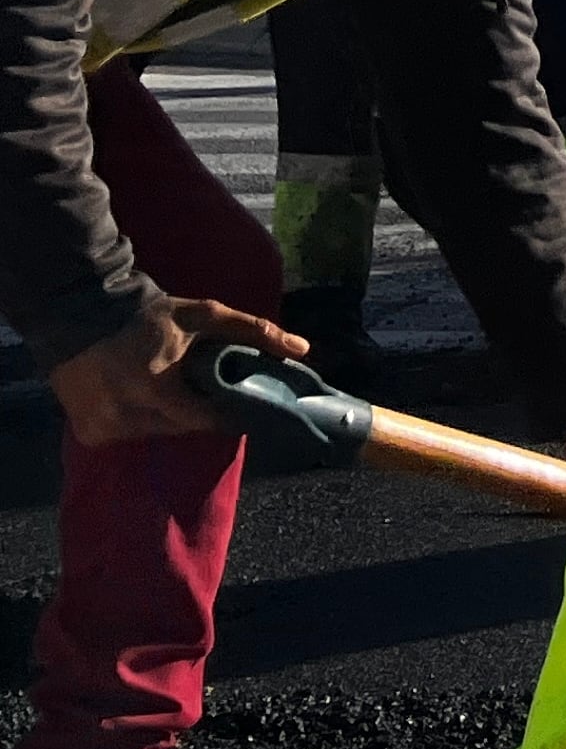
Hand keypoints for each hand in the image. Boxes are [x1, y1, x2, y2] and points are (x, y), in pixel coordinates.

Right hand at [46, 297, 308, 446]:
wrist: (80, 313)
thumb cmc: (150, 316)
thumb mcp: (204, 316)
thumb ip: (253, 331)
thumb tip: (302, 349)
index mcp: (155, 388)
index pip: (206, 420)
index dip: (224, 412)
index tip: (234, 401)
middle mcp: (126, 414)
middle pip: (181, 428)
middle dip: (194, 411)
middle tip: (197, 389)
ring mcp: (103, 427)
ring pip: (155, 434)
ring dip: (166, 417)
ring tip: (167, 389)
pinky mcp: (88, 433)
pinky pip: (127, 435)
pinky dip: (138, 421)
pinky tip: (137, 396)